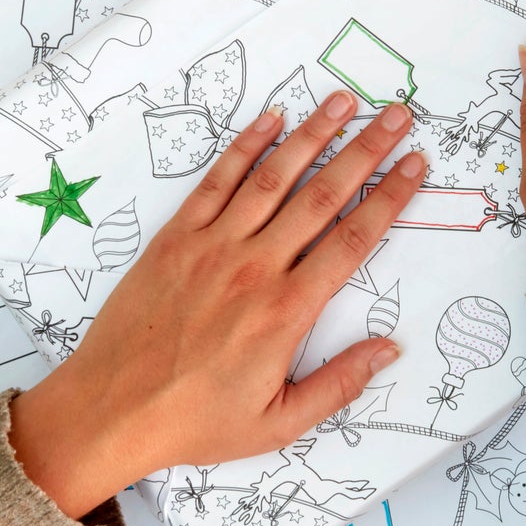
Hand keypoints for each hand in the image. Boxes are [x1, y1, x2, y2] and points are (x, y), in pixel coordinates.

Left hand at [8, 94, 424, 518]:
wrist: (111, 410)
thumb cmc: (194, 421)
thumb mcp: (278, 424)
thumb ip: (338, 385)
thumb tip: (389, 349)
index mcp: (286, 311)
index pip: (352, 241)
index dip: (389, 199)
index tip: (414, 166)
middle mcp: (255, 267)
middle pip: (323, 196)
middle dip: (366, 151)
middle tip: (396, 116)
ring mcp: (213, 246)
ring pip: (274, 178)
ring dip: (313, 135)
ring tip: (344, 101)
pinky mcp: (176, 237)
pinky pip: (217, 181)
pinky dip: (246, 146)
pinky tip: (272, 119)